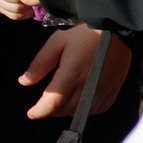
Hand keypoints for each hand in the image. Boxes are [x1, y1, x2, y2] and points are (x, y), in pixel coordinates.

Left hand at [18, 25, 132, 119]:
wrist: (118, 29)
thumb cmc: (86, 33)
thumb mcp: (58, 42)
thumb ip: (40, 64)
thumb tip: (24, 82)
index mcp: (71, 75)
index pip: (52, 104)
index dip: (39, 112)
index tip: (32, 113)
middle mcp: (88, 87)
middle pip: (65, 110)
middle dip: (52, 109)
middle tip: (47, 100)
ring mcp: (102, 90)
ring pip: (80, 112)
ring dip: (68, 109)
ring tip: (63, 98)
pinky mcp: (113, 90)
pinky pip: (97, 109)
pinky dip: (86, 108)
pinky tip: (81, 98)